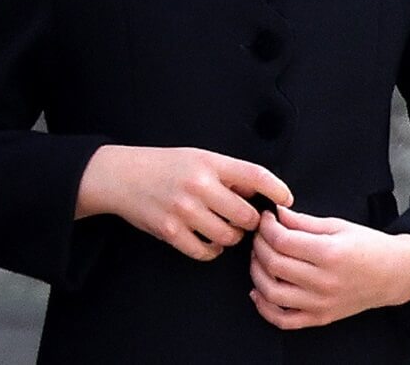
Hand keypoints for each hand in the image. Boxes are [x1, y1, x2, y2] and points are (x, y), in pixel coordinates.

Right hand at [76, 145, 292, 260]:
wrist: (122, 176)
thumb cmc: (165, 165)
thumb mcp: (198, 158)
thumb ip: (227, 173)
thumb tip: (259, 193)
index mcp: (209, 162)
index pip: (254, 175)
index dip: (276, 188)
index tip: (287, 199)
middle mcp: (198, 185)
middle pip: (245, 214)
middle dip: (250, 221)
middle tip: (246, 220)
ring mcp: (183, 210)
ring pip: (228, 236)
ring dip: (232, 237)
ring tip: (226, 229)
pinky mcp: (170, 231)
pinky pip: (205, 252)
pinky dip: (212, 250)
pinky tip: (209, 241)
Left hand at [249, 205, 409, 328]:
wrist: (392, 274)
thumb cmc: (368, 246)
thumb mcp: (338, 225)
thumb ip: (304, 221)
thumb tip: (277, 214)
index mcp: (329, 253)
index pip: (282, 241)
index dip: (267, 227)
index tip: (266, 218)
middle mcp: (323, 281)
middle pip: (274, 264)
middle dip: (259, 245)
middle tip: (261, 234)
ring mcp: (321, 303)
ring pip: (272, 293)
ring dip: (257, 273)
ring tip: (259, 258)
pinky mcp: (320, 318)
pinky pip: (284, 320)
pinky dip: (265, 308)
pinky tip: (260, 291)